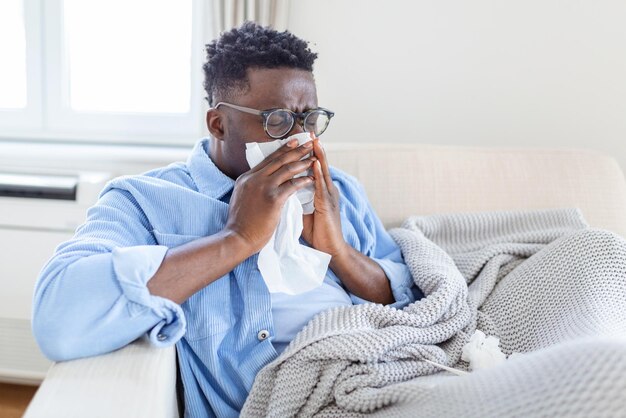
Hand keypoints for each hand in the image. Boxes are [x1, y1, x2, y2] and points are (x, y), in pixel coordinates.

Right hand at [224, 139, 315, 253]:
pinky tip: (311, 178)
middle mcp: (254, 179)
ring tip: (313, 159)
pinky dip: (303, 180)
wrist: (237, 238)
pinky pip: (292, 185)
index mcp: (246, 178)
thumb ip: (251, 187)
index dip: (282, 150)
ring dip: (302, 163)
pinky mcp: (273, 199)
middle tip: (308, 143)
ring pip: (287, 169)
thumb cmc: (241, 223)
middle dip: (296, 150)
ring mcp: (264, 187)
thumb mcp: (241, 197)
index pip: (268, 159)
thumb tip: (258, 181)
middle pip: (279, 160)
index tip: (294, 142)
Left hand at [301, 138, 347, 257]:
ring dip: (318, 155)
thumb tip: (283, 189)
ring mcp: (329, 196)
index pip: (313, 168)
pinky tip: (313, 163)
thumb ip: (296, 198)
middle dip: (314, 148)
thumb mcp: (304, 211)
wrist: (330, 250)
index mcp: (321, 191)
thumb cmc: (317, 232)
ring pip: (323, 172)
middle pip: (320, 164)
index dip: (308, 154)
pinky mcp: (328, 205)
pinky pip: (322, 186)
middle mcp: (327, 190)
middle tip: (309, 131)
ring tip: (313, 140)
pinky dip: (317, 174)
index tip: (301, 140)